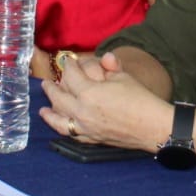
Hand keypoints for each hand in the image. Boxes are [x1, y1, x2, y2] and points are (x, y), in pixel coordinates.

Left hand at [38, 51, 169, 149]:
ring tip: (43, 109)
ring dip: (50, 113)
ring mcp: (86, 127)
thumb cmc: (141, 99)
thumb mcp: (124, 77)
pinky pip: (71, 133)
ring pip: (60, 119)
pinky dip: (62, 128)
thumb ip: (110, 66)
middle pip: (59, 98)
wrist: (152, 126)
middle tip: (46, 83)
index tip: (68, 62)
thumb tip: (105, 57)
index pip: (71, 76)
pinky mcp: (92, 138)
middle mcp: (83, 111)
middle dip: (51, 89)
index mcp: (90, 93)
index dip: (69, 67)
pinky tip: (60, 124)